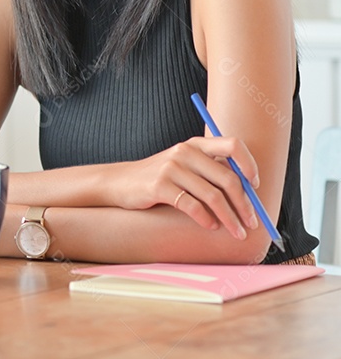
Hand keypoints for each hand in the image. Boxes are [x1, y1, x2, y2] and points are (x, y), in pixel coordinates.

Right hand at [114, 137, 260, 239]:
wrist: (120, 183)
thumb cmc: (161, 179)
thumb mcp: (185, 166)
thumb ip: (211, 172)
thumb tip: (249, 193)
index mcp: (195, 144)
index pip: (233, 145)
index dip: (249, 164)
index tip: (255, 185)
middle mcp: (185, 151)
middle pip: (228, 178)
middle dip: (245, 204)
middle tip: (253, 223)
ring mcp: (171, 168)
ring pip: (212, 196)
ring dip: (230, 218)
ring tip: (237, 233)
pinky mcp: (159, 186)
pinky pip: (192, 206)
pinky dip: (206, 219)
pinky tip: (210, 226)